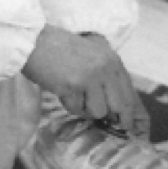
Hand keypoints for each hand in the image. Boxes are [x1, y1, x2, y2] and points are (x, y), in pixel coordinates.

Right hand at [21, 24, 144, 134]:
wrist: (36, 42)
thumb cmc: (62, 49)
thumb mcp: (94, 55)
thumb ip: (108, 76)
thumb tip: (118, 109)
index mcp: (113, 60)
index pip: (129, 93)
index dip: (131, 113)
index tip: (131, 126)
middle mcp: (106, 68)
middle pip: (120, 106)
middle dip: (116, 119)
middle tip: (111, 124)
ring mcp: (91, 77)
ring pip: (99, 111)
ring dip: (87, 109)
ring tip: (76, 95)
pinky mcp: (74, 85)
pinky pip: (78, 109)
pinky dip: (71, 105)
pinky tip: (64, 91)